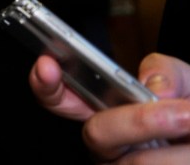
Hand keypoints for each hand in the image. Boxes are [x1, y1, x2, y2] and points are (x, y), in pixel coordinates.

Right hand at [31, 53, 189, 161]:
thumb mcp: (184, 80)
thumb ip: (165, 70)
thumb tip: (152, 87)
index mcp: (105, 111)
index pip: (59, 99)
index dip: (45, 84)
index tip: (48, 65)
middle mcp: (108, 145)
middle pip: (96, 133)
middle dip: (141, 122)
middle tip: (185, 113)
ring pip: (139, 162)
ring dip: (183, 150)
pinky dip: (185, 159)